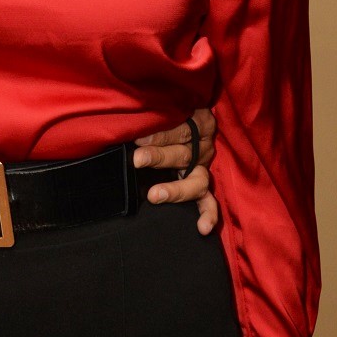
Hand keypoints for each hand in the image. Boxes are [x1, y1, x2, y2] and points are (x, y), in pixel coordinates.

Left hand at [134, 107, 217, 234]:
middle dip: (159, 157)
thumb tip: (127, 121)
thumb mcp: (162, 108)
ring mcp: (204, 167)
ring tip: (155, 195)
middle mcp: (203, 146)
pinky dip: (207, 214)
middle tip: (138, 160)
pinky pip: (209, 201)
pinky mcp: (201, 184)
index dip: (160, 134)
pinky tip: (202, 227)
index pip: (181, 129)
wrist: (182, 119)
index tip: (138, 138)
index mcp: (198, 122)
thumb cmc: (163, 114)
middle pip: (183, 154)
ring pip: (196, 180)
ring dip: (175, 189)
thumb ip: (151, 114)